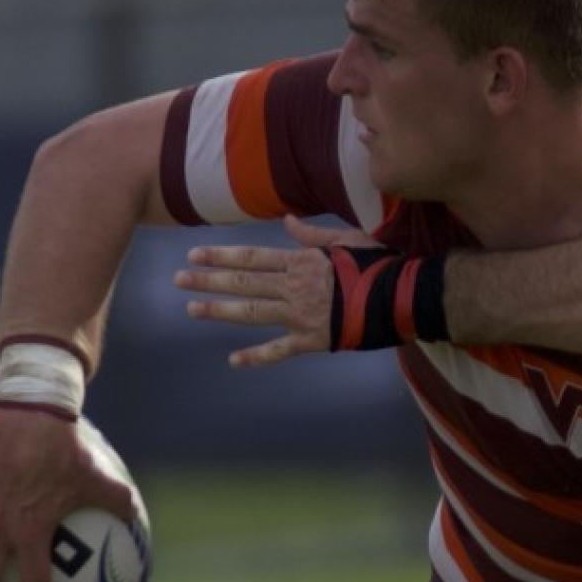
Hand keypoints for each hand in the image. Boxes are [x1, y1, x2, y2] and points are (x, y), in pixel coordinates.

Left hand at [176, 215, 379, 366]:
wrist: (403, 298)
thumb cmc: (379, 265)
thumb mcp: (347, 239)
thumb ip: (313, 234)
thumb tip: (287, 221)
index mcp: (302, 261)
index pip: (253, 258)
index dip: (221, 256)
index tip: (194, 254)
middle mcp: (295, 287)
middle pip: (244, 283)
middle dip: (209, 280)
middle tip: (179, 280)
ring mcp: (302, 316)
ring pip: (253, 312)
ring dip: (220, 311)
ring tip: (193, 309)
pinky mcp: (313, 341)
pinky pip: (280, 350)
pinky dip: (257, 357)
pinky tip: (233, 361)